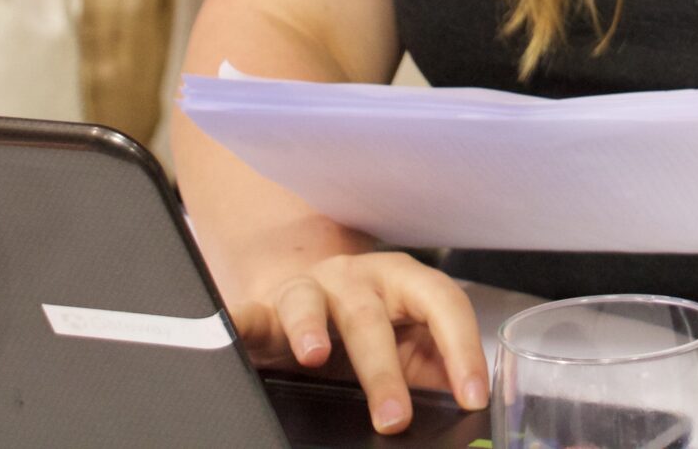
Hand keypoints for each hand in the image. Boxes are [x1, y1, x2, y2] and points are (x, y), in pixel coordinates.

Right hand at [228, 250, 490, 433]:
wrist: (308, 292)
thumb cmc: (366, 322)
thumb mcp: (407, 339)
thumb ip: (436, 362)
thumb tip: (469, 402)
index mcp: (403, 282)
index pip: (443, 304)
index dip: (462, 347)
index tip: (472, 394)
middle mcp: (357, 279)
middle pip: (372, 318)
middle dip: (384, 371)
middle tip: (394, 419)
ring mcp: (308, 289)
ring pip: (310, 304)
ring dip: (311, 328)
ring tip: (314, 357)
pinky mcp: (264, 308)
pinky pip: (247, 313)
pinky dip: (235, 322)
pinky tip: (225, 331)